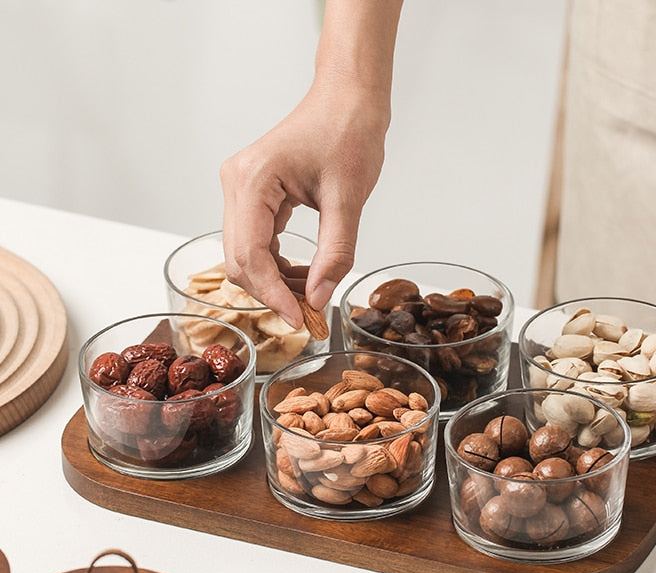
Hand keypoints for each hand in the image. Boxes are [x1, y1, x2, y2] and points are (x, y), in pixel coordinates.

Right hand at [220, 81, 388, 328]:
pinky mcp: (254, 196)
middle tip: (310, 314)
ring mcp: (241, 190)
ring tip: (313, 295)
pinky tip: (306, 275)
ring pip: (246, 256)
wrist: (348, 99)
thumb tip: (319, 299)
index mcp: (252, 181)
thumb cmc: (348, 133)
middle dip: (273, 292)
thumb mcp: (348, 199)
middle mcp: (236, 184)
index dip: (273, 295)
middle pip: (240, 260)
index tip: (301, 320)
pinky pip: (257, 243)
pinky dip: (278, 266)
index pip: (250, 255)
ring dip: (276, 282)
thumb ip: (335, 253)